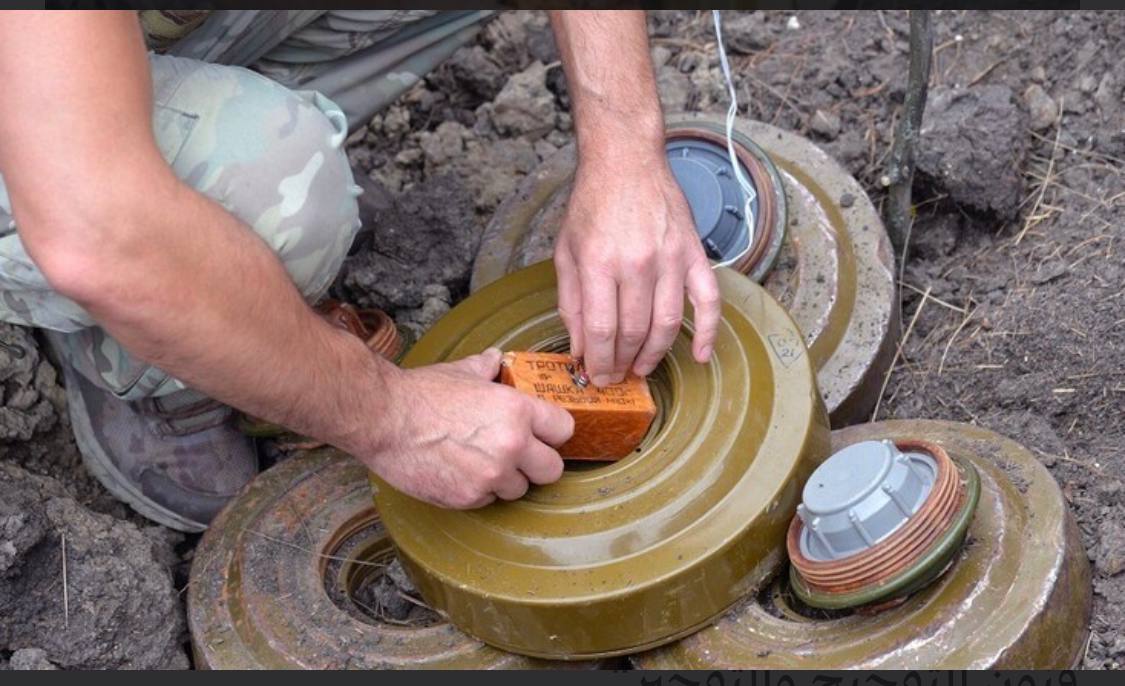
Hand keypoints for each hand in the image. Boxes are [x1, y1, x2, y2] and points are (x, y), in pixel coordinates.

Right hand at [362, 348, 573, 508]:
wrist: (383, 419)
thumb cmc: (420, 394)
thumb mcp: (462, 371)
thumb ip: (487, 368)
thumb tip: (496, 359)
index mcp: (517, 410)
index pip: (564, 430)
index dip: (552, 432)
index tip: (542, 434)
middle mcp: (511, 445)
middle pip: (553, 470)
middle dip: (537, 464)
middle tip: (518, 456)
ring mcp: (491, 475)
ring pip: (519, 489)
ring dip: (506, 480)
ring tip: (480, 462)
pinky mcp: (468, 498)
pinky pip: (488, 500)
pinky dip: (478, 491)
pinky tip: (459, 472)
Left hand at [554, 160, 721, 385]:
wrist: (626, 160)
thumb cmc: (592, 205)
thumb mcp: (566, 252)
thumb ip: (571, 302)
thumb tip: (581, 347)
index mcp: (599, 263)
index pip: (601, 330)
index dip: (599, 362)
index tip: (596, 377)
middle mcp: (637, 263)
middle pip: (633, 332)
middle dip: (622, 363)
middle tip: (616, 376)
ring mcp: (670, 259)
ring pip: (667, 325)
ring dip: (653, 354)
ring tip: (641, 368)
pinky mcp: (693, 254)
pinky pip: (708, 300)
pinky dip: (707, 332)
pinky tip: (699, 355)